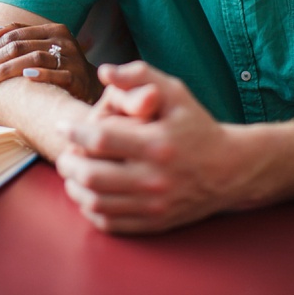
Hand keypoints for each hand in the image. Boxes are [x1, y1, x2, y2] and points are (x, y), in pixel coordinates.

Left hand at [0, 22, 102, 103]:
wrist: (92, 87)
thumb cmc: (60, 66)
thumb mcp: (44, 47)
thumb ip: (20, 37)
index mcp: (52, 29)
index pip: (14, 34)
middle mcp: (62, 40)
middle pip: (20, 46)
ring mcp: (71, 57)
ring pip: (33, 58)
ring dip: (7, 69)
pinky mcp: (77, 77)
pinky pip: (56, 74)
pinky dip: (40, 74)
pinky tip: (24, 78)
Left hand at [56, 61, 248, 233]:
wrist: (229, 169)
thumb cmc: (195, 124)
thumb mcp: (174, 92)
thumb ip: (139, 76)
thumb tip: (104, 71)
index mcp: (158, 143)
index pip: (102, 140)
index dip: (76, 131)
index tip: (64, 126)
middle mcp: (156, 178)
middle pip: (93, 176)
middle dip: (69, 162)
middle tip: (65, 152)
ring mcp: (155, 205)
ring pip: (97, 203)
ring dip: (75, 187)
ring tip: (72, 171)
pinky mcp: (154, 223)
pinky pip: (110, 223)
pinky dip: (91, 209)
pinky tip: (89, 192)